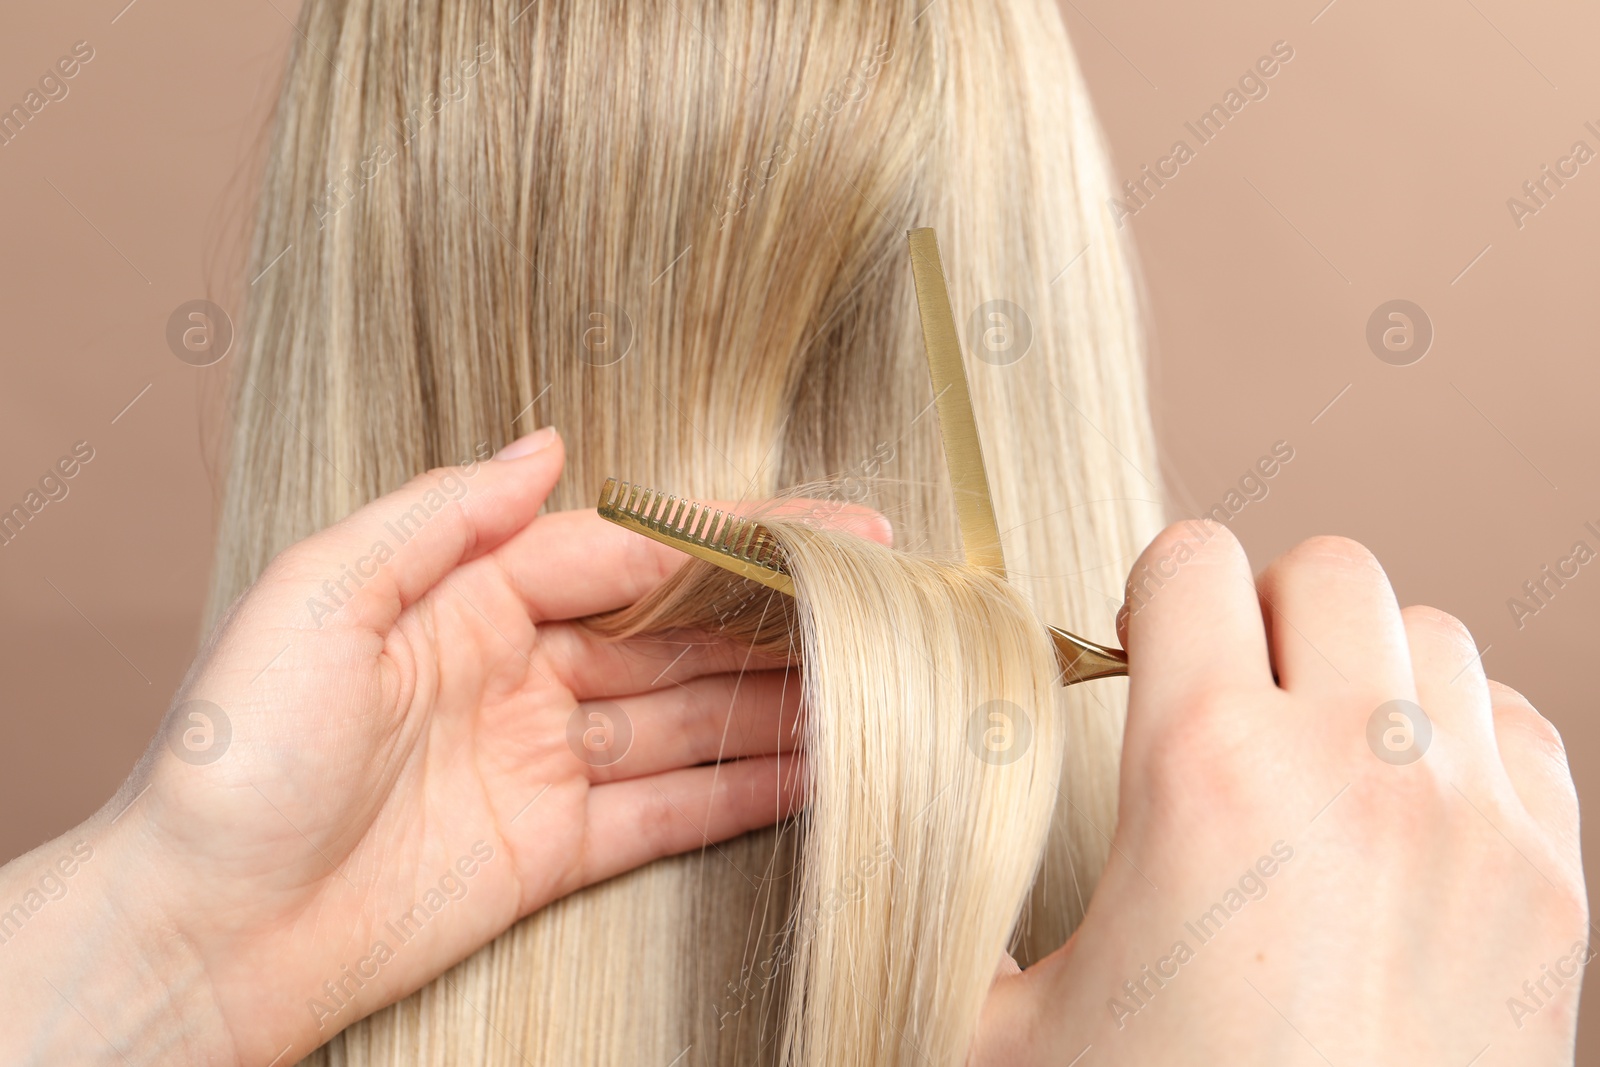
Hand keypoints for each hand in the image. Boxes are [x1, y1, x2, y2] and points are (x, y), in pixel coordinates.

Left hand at [0, 427, 890, 1064]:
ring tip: (871, 683)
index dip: (728, 542)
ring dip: (774, 703)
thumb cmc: (239, 756)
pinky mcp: (554, 851)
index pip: (626, 554)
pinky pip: (667, 810)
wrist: (202, 933)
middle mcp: (516, 672)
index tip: (827, 531)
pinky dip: (740, 791)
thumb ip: (440, 517)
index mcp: (465, 599)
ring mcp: (542, 763)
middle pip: (672, 635)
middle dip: (773, 618)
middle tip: (880, 604)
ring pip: (685, 720)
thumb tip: (545, 444)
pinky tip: (811, 769)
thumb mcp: (319, 597)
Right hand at [974, 523, 1585, 1065]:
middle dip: (1262, 617)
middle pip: (1324, 570)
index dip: (1149, 600)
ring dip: (1366, 668)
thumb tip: (911, 813)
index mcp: (1207, 777)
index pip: (1189, 562)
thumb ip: (952, 899)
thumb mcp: (996, 1029)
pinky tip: (1406, 810)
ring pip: (1431, 632)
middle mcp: (1357, 771)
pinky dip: (1459, 735)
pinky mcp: (1552, 887)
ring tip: (1320, 750)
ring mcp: (1477, 823)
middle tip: (1230, 698)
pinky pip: (1515, 723)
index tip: (1142, 659)